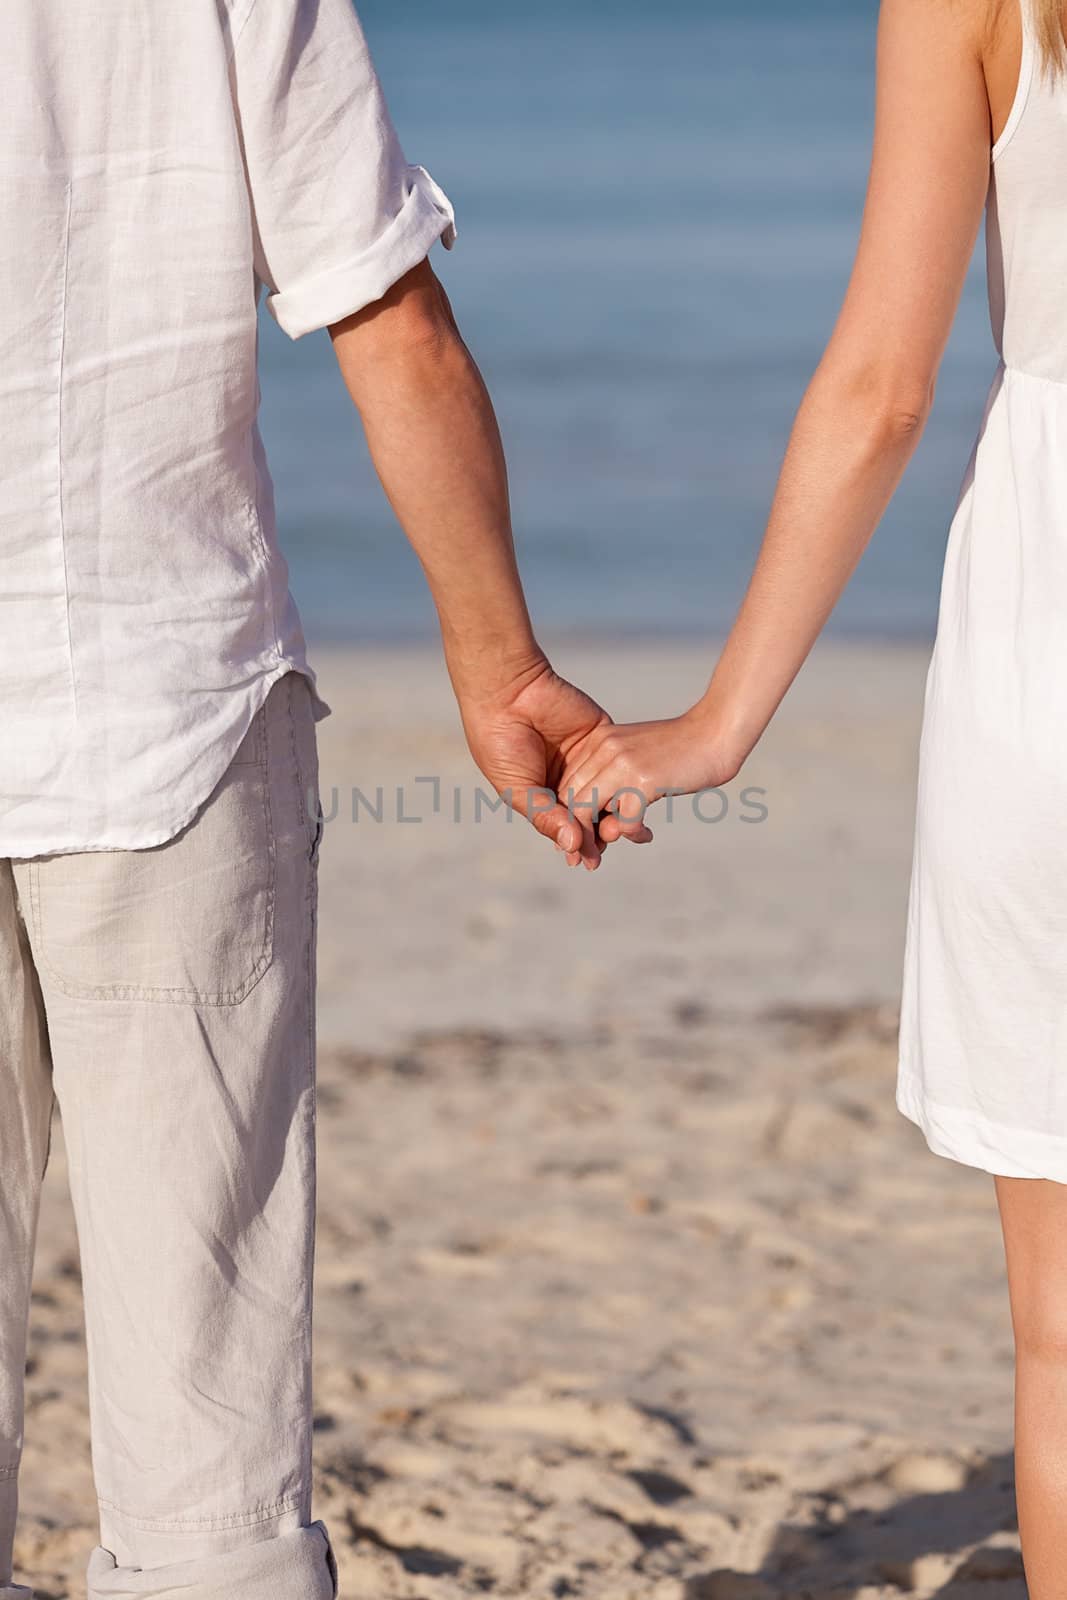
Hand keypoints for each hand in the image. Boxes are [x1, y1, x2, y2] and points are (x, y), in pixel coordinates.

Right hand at [458, 659, 653, 869]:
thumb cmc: (500, 742)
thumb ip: (545, 816)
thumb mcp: (518, 786)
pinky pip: (619, 763)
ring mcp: (586, 758)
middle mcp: (566, 779)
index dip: (578, 843)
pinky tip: (634, 798)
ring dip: (617, 812)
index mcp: (542, 793)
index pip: (567, 825)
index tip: (587, 862)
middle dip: (599, 833)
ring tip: (623, 832)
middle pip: (591, 813)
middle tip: (606, 850)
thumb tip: (573, 845)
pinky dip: (627, 781)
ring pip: (609, 792)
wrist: (508, 691)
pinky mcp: (602, 737)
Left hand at [553, 709, 741, 845]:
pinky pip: (623, 821)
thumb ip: (616, 790)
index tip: (579, 841)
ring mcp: (622, 764)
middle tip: (590, 858)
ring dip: (601, 838)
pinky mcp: (643, 780)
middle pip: (571, 801)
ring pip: (588, 812)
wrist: (718, 732)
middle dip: (578, 835)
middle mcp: (604, 749)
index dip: (568, 817)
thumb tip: (604, 831)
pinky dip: (633, 833)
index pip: (566, 785)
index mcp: (598, 741)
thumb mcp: (637, 761)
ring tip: (621, 844)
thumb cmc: (682, 753)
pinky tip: (647, 834)